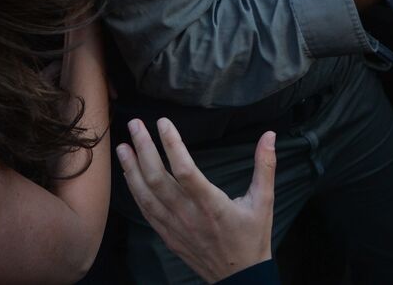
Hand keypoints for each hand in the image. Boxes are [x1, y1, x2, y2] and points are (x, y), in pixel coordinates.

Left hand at [116, 119, 274, 283]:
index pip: (185, 170)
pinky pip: (146, 211)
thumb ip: (265, 166)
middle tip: (134, 124)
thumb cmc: (252, 237)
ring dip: (131, 169)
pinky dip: (134, 191)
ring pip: (146, 195)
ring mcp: (175, 227)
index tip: (163, 122)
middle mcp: (188, 215)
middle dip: (143, 149)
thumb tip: (270, 135)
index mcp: (211, 204)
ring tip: (122, 146)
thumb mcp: (264, 201)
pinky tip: (128, 175)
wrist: (239, 277)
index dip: (172, 145)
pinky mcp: (168, 235)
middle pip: (158, 179)